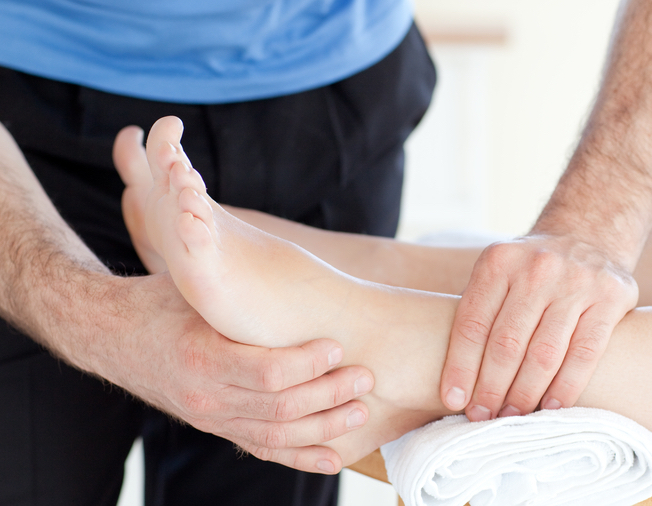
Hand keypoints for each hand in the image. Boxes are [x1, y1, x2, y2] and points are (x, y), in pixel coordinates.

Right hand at [98, 272, 373, 473]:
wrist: (113, 336)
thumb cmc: (160, 302)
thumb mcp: (193, 288)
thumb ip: (230, 287)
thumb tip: (282, 265)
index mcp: (202, 356)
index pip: (268, 371)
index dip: (308, 363)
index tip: (337, 346)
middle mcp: (206, 396)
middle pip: (281, 407)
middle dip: (329, 394)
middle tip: (365, 378)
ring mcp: (210, 417)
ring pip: (278, 434)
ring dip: (324, 426)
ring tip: (360, 411)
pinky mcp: (215, 426)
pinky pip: (262, 448)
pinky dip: (300, 457)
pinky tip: (332, 457)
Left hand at [440, 234, 637, 420]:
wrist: (586, 234)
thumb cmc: (528, 270)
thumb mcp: (497, 273)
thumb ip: (479, 311)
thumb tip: (456, 378)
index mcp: (497, 262)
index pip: (472, 324)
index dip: (461, 367)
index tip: (453, 400)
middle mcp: (535, 269)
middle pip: (506, 343)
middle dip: (491, 388)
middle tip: (483, 417)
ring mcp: (575, 281)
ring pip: (544, 353)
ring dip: (525, 393)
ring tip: (512, 416)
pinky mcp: (611, 296)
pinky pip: (584, 353)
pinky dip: (566, 386)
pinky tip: (550, 407)